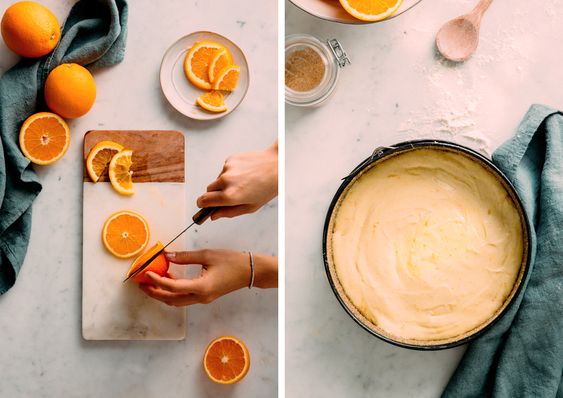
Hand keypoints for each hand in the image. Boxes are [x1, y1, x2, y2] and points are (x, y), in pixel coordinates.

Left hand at [139, 249, 277, 306]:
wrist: (250, 271)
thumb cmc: (232, 261)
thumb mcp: (207, 255)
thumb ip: (185, 256)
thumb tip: (168, 255)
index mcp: (201, 287)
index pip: (172, 286)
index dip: (157, 280)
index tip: (146, 272)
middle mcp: (200, 297)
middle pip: (171, 299)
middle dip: (154, 292)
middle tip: (141, 283)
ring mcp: (203, 299)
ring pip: (177, 301)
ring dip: (162, 293)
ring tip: (151, 282)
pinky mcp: (205, 296)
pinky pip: (184, 297)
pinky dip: (173, 290)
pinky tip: (168, 278)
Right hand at [197, 142, 277, 219]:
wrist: (277, 166)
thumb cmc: (267, 188)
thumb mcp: (250, 207)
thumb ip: (228, 213)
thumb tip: (213, 215)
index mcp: (230, 196)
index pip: (203, 201)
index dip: (202, 205)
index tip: (203, 206)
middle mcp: (225, 181)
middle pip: (208, 190)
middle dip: (215, 194)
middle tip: (228, 196)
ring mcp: (227, 169)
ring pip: (218, 179)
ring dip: (225, 183)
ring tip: (243, 183)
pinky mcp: (230, 159)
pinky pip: (225, 170)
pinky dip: (231, 173)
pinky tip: (244, 174)